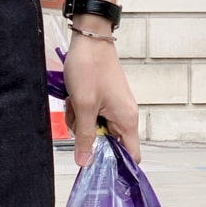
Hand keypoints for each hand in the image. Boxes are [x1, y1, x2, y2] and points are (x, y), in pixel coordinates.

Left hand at [63, 31, 140, 166]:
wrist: (89, 39)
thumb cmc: (90, 67)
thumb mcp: (84, 106)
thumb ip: (85, 136)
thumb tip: (85, 162)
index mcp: (127, 119)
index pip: (131, 154)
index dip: (117, 165)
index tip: (98, 167)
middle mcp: (124, 115)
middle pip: (107, 143)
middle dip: (88, 136)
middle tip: (78, 119)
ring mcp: (113, 107)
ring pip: (94, 129)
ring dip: (80, 121)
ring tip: (74, 102)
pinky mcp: (103, 100)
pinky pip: (90, 116)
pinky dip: (79, 110)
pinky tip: (74, 98)